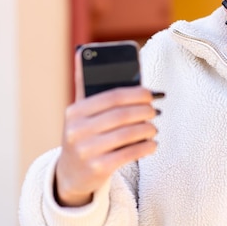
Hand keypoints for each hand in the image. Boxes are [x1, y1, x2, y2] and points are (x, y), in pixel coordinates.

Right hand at [54, 54, 158, 206]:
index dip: (136, 94)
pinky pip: (129, 154)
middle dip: (144, 111)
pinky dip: (145, 147)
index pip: (112, 96)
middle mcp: (77, 131)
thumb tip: (81, 51)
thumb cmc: (82, 135)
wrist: (70, 174)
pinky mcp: (97, 169)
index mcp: (75, 111)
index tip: (151, 94)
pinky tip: (152, 144)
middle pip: (122, 115)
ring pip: (127, 135)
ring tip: (154, 128)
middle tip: (156, 110)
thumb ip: (86, 85)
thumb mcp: (80, 112)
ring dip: (147, 129)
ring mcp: (86, 151)